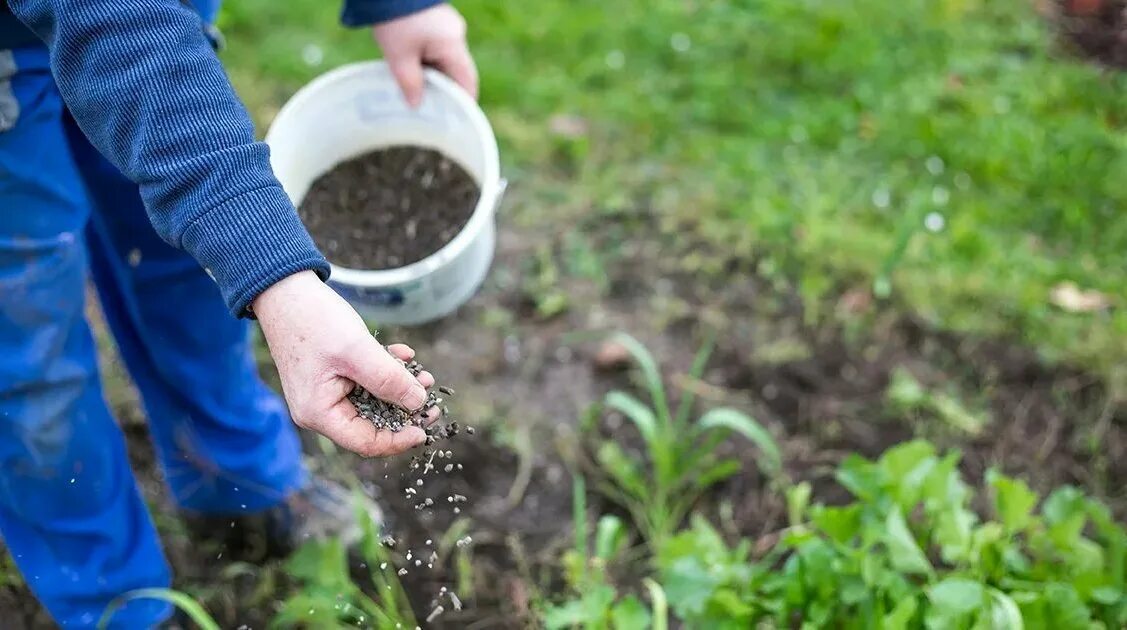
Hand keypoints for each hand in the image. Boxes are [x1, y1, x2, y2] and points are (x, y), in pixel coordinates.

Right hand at [252, 271, 435, 456]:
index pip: (365, 442)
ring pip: (372, 401)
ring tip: (423, 374)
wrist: (286, 289)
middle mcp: (320, 409)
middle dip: (403, 410)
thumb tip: (418, 403)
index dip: (398, 439)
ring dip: (399, 387)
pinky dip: (385, 370)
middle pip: (370, 424)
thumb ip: (388, 379)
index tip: (425, 427)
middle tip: (431, 398)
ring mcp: (325, 392)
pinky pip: (364, 381)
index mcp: (319, 413)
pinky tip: (402, 353)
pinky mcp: (331, 375)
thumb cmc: (313, 320)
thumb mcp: (357, 351)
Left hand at [373, 3, 477, 106]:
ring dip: (433, 75)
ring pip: (445, 60)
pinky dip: (427, 61)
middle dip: (444, 90)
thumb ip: (410, 83)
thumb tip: (417, 106)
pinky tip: (411, 68)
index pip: (468, 82)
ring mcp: (447, 26)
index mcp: (453, 45)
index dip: (464, 103)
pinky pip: (437, 47)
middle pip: (456, 72)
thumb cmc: (394, 19)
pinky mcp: (435, 20)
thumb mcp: (399, 56)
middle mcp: (455, 35)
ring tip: (415, 90)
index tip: (454, 121)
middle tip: (429, 110)